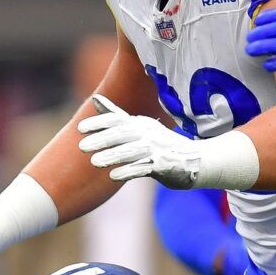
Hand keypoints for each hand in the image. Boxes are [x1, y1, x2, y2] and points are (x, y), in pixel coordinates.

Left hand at [77, 96, 208, 187]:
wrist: (195, 160)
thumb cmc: (160, 144)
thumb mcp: (138, 126)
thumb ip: (115, 116)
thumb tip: (94, 98)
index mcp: (140, 124)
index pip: (117, 120)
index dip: (99, 122)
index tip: (80, 128)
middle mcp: (148, 133)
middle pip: (123, 134)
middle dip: (102, 139)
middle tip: (81, 146)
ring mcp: (157, 149)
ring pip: (132, 151)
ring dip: (113, 156)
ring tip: (94, 162)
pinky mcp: (164, 165)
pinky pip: (144, 168)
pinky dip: (129, 171)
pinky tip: (113, 176)